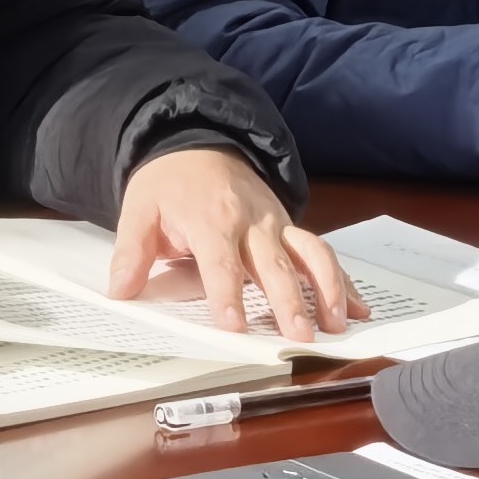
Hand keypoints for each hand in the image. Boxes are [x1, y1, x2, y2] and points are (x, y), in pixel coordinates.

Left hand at [108, 144, 360, 343]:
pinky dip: (343, 280)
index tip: (234, 324)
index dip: (227, 293)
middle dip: (288, 300)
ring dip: (327, 288)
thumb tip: (119, 289)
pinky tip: (358, 307)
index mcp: (211, 218)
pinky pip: (321, 252)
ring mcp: (276, 224)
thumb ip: (132, 251)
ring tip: (336, 323)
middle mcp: (251, 221)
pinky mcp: (290, 229)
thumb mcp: (140, 208)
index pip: (220, 260)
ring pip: (310, 254)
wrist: (197, 143)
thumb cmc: (170, 183)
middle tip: (300, 336)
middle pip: (273, 263)